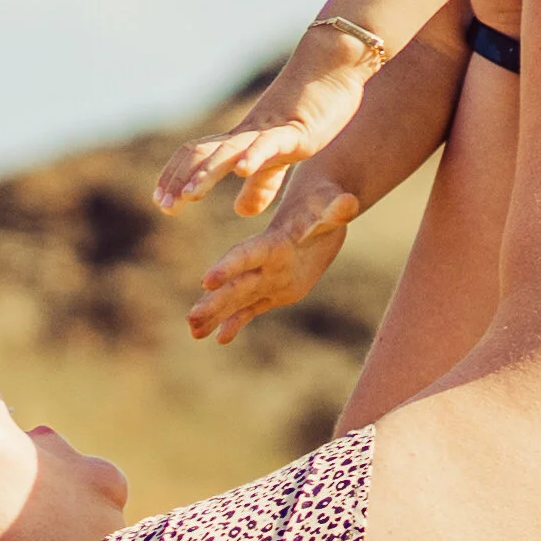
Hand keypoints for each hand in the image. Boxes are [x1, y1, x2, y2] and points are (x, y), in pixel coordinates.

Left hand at [155, 34, 376, 219]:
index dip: (176, 176)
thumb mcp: (283, 158)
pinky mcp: (297, 129)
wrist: (334, 66)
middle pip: (202, 151)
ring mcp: (270, 129)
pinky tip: (240, 170)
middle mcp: (248, 133)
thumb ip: (261, 183)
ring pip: (229, 149)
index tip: (162, 202)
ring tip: (190, 195)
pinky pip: (270, 143)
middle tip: (165, 205)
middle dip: (180, 179)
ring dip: (207, 172)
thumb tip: (239, 211)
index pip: (197, 155)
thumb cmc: (311, 109)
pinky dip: (253, 156)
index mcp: (241, 140)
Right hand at [186, 169, 363, 344]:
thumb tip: (349, 203)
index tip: (207, 281)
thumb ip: (337, 209)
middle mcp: (266, 262)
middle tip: (190, 318)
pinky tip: (218, 338)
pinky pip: (253, 309)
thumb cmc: (327, 202)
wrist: (318, 207)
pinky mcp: (276, 290)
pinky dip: (237, 322)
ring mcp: (269, 277)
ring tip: (193, 332)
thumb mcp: (333, 205)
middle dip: (215, 301)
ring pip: (238, 299)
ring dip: (216, 314)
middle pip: (237, 283)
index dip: (230, 266)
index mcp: (275, 242)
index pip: (249, 254)